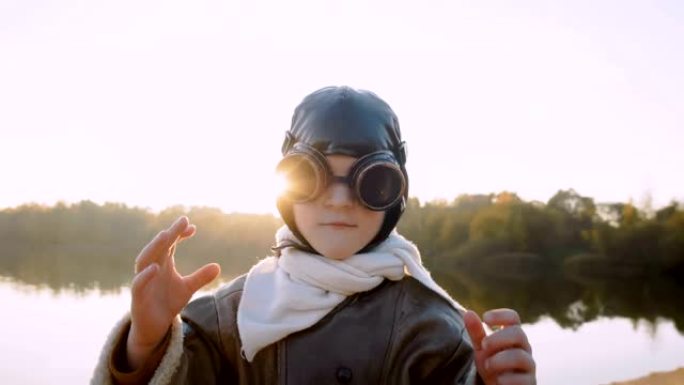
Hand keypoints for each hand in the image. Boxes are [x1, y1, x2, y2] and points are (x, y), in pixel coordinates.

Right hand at [126, 216, 220, 369]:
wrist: (154, 327)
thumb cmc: (167, 303)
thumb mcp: (187, 288)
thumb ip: (200, 277)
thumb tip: (218, 266)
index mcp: (162, 263)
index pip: (170, 244)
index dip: (179, 234)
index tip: (192, 227)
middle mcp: (151, 268)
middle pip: (159, 247)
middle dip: (170, 233)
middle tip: (182, 221)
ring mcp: (143, 282)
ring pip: (144, 260)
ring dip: (154, 247)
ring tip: (167, 235)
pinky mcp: (137, 298)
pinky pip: (138, 284)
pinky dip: (145, 275)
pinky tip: (155, 267)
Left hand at [464, 309, 535, 384]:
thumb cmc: (491, 365)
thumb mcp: (481, 348)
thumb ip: (476, 332)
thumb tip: (468, 313)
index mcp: (513, 335)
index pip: (513, 318)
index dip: (500, 315)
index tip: (485, 319)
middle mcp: (524, 348)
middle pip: (518, 333)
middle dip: (498, 338)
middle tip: (483, 345)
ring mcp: (528, 365)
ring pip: (520, 356)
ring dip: (499, 360)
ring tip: (487, 365)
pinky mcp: (529, 383)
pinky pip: (523, 380)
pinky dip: (507, 379)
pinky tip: (498, 380)